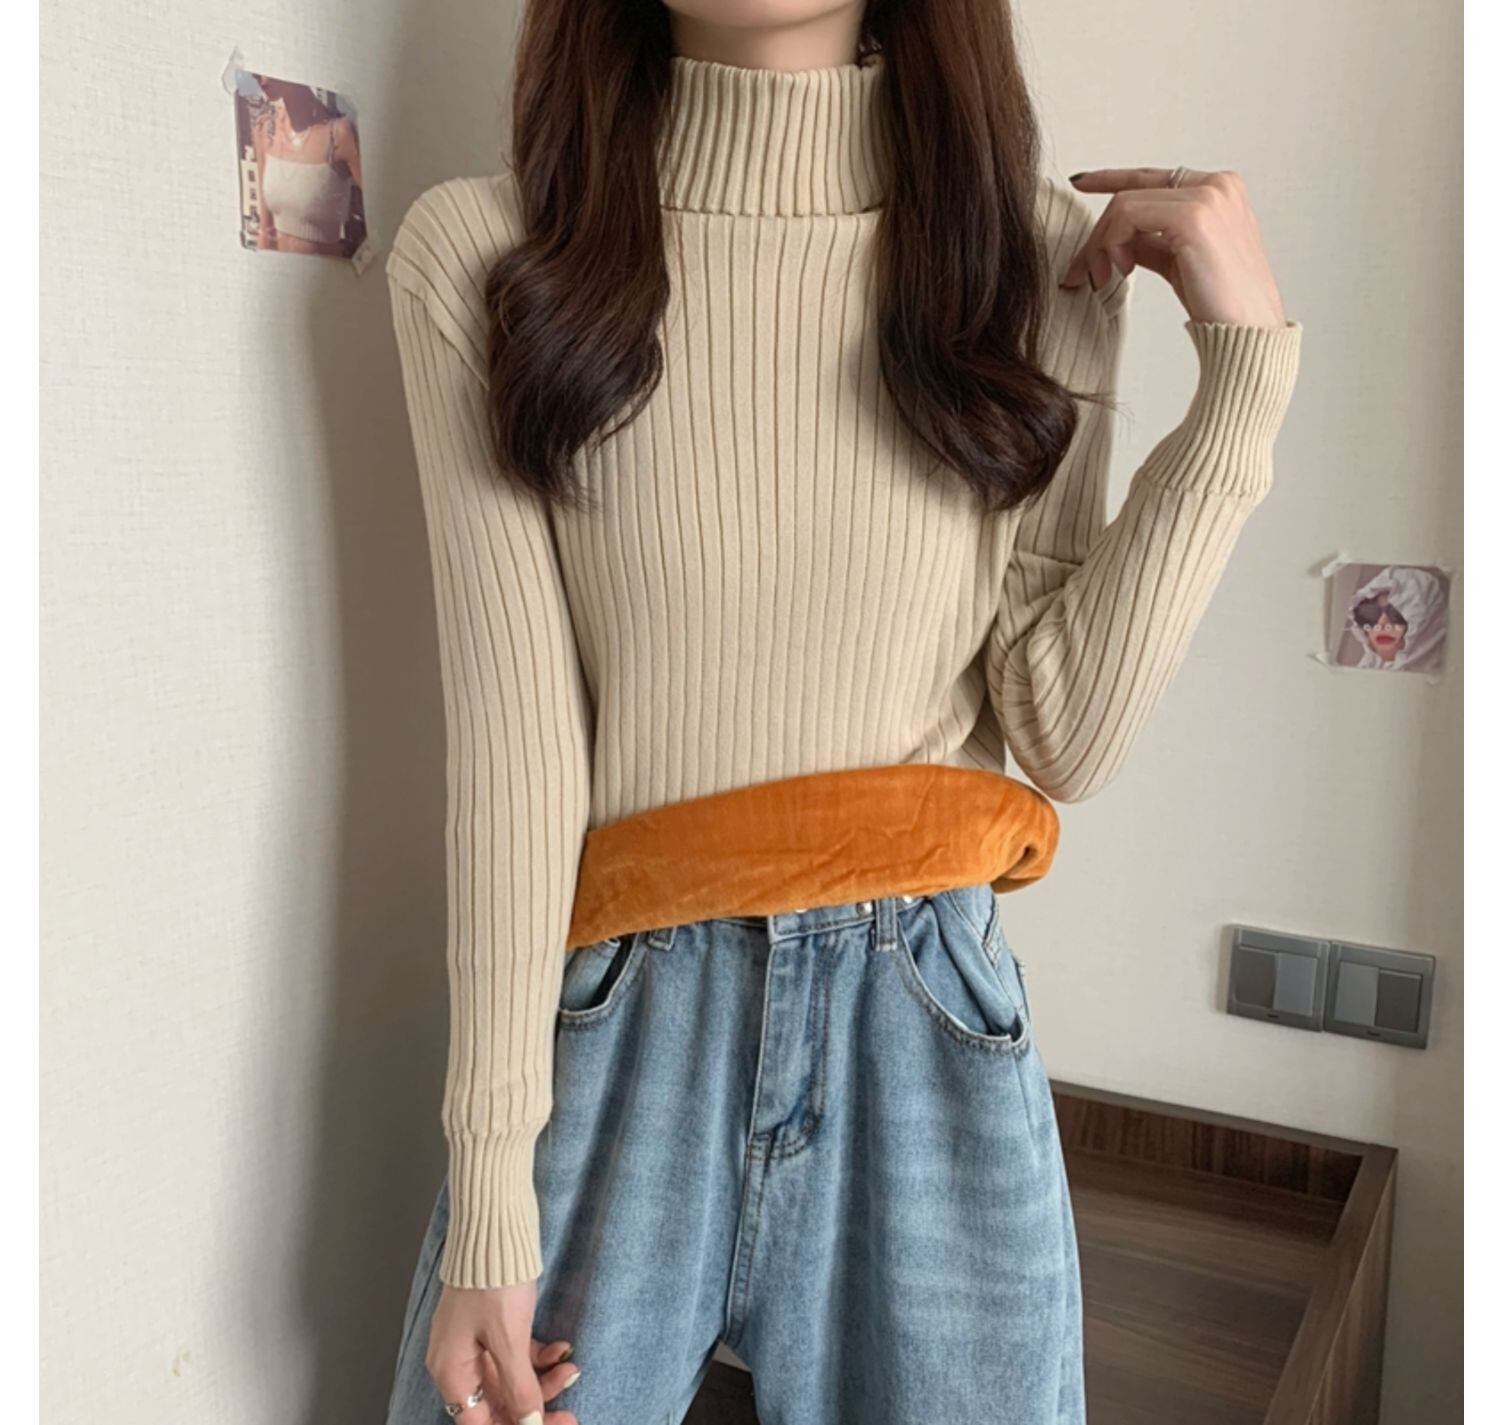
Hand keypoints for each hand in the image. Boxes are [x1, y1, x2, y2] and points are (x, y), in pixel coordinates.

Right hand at [426, 1278, 580, 1423]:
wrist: (494, 1226)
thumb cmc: (493, 1279)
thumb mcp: (509, 1339)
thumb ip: (519, 1387)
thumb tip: (530, 1424)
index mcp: (451, 1372)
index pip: (482, 1423)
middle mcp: (458, 1362)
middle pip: (497, 1404)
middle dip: (534, 1408)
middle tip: (570, 1413)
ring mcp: (475, 1342)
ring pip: (510, 1379)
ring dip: (542, 1380)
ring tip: (572, 1370)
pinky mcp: (492, 1324)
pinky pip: (516, 1354)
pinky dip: (538, 1356)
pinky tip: (562, 1348)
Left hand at [1058, 167, 1289, 327]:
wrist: (1248, 331)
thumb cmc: (1220, 304)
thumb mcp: (1179, 262)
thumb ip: (1153, 242)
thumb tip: (1119, 239)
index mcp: (1219, 191)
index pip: (1153, 178)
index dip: (1112, 178)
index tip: (1081, 182)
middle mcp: (1217, 184)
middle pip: (1132, 193)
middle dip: (1097, 235)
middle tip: (1083, 273)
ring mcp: (1208, 196)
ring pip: (1124, 204)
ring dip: (1101, 245)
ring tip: (1100, 278)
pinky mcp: (1193, 216)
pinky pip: (1128, 216)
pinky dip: (1113, 244)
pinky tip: (1121, 270)